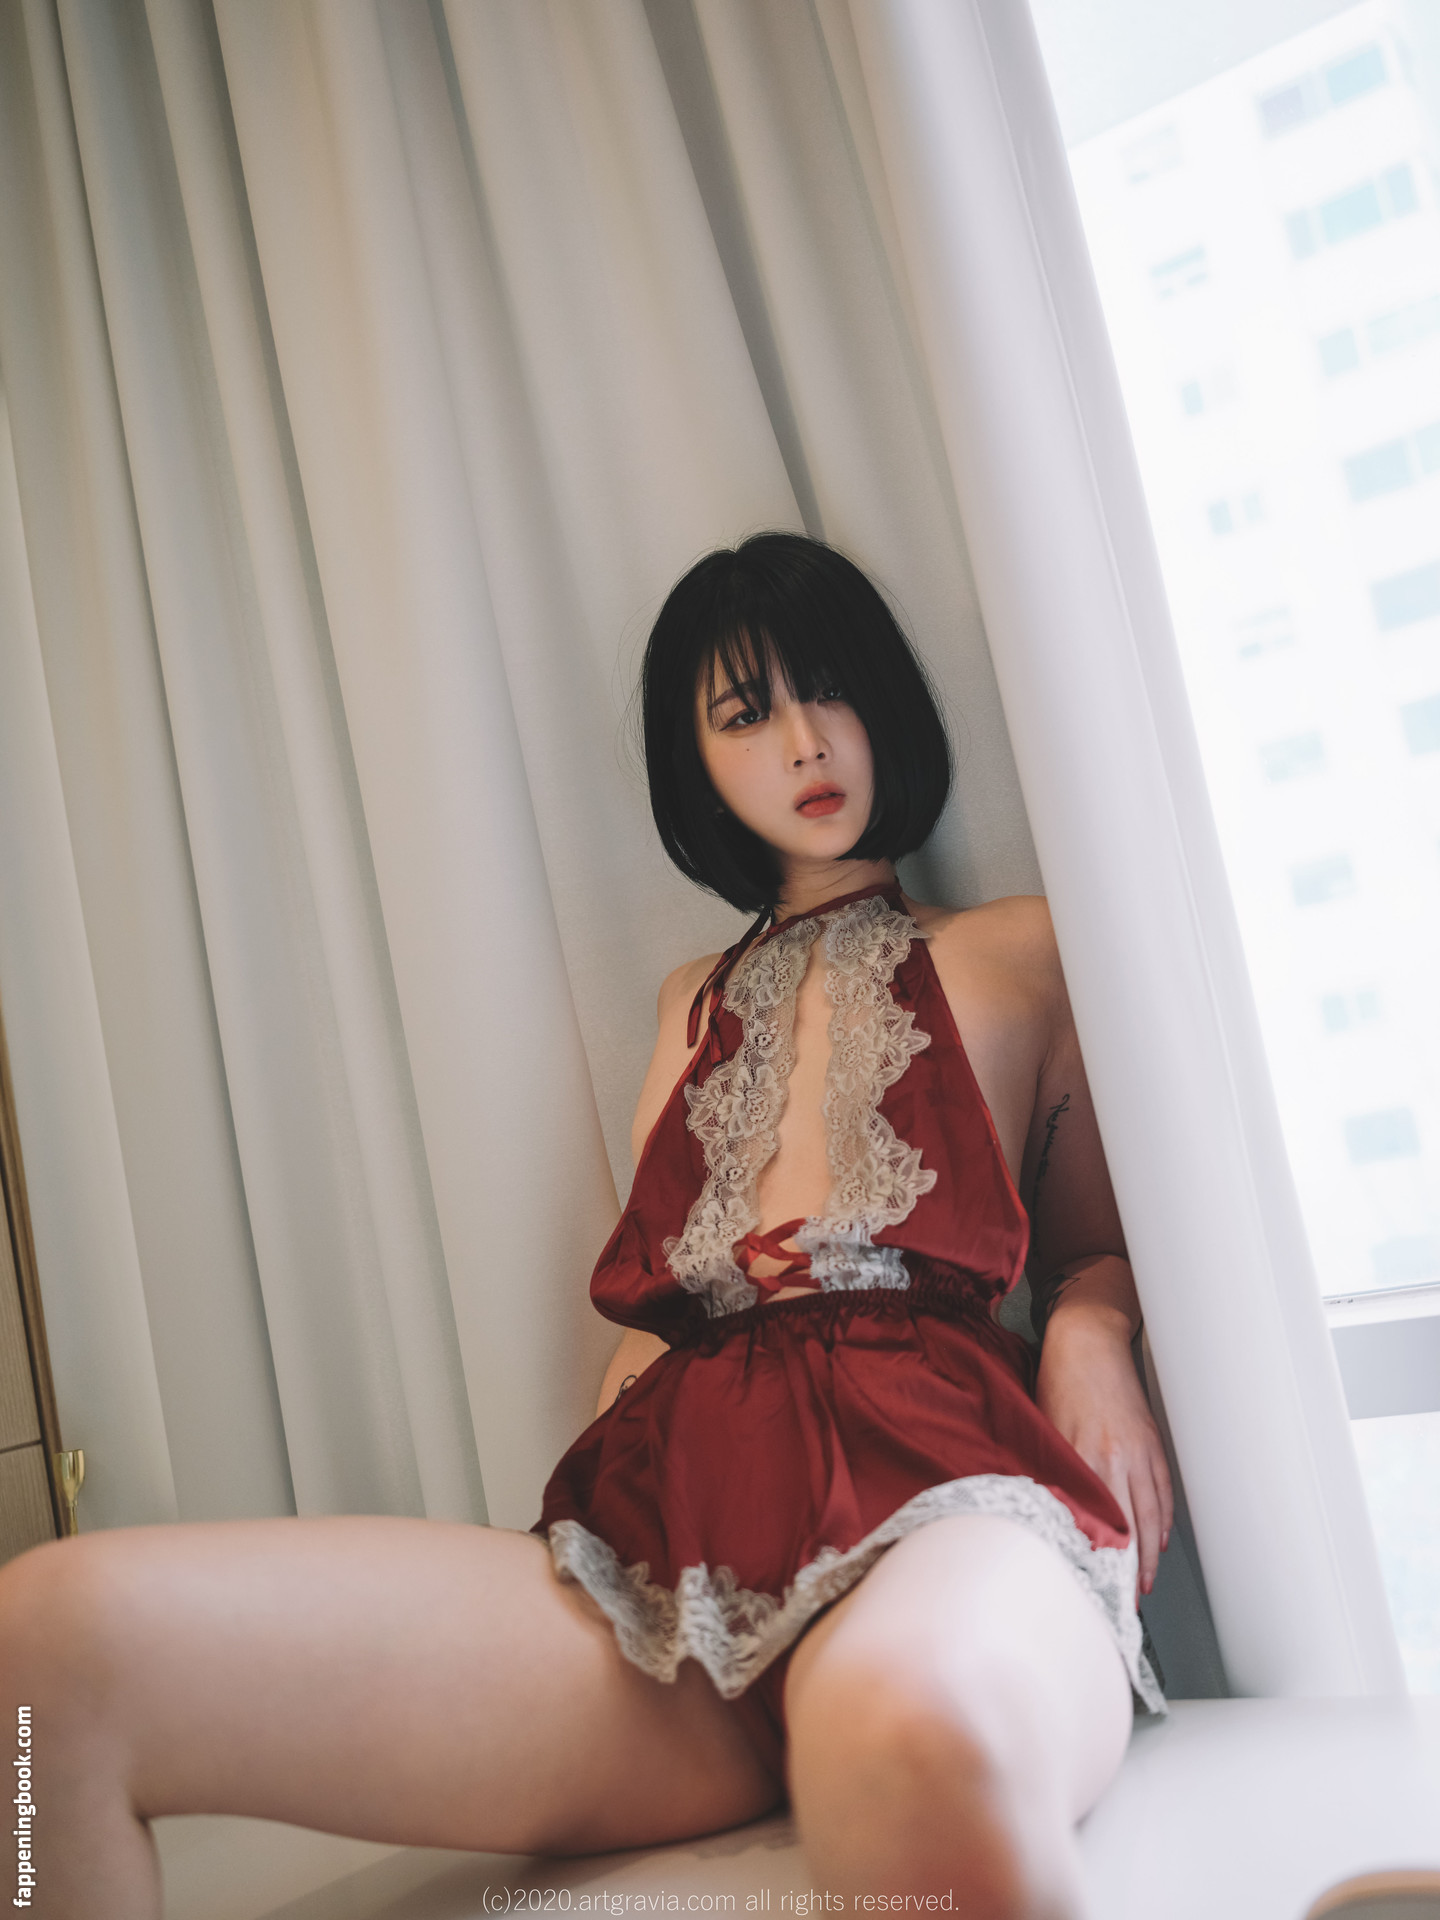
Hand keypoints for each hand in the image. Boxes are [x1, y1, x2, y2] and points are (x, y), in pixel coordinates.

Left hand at [1035, 1301, 1173, 1596]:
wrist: (1087, 1337)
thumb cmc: (1058, 1378)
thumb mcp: (1045, 1428)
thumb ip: (1054, 1471)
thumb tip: (1055, 1513)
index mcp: (1085, 1458)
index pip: (1099, 1526)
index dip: (1102, 1563)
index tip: (1099, 1590)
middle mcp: (1116, 1459)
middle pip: (1130, 1529)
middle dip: (1129, 1571)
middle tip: (1126, 1603)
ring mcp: (1139, 1452)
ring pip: (1151, 1515)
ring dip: (1148, 1554)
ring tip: (1142, 1583)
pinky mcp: (1152, 1442)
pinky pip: (1162, 1491)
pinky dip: (1161, 1519)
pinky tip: (1156, 1540)